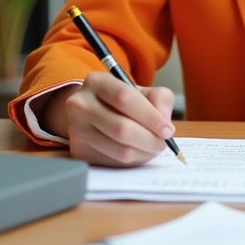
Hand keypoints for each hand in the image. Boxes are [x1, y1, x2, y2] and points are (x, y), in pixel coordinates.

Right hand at [41, 72, 175, 167]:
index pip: (125, 98)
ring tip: (154, 147)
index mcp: (97, 82)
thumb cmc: (120, 101)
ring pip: (119, 150)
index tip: (168, 130)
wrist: (92, 112)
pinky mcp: (78, 151)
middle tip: (164, 143)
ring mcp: (76, 130)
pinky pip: (113, 162)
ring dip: (144, 153)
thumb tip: (164, 122)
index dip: (150, 116)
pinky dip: (133, 161)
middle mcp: (80, 104)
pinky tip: (138, 152)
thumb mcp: (142, 90)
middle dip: (150, 139)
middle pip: (121, 128)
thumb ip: (160, 98)